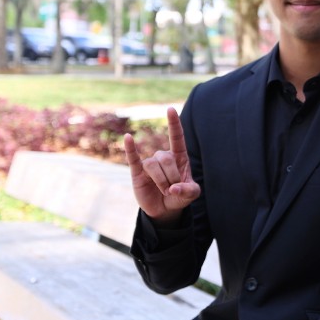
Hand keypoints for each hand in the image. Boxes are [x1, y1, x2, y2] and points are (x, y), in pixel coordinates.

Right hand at [124, 107, 200, 223]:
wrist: (165, 210)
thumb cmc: (180, 196)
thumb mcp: (191, 194)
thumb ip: (188, 191)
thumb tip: (174, 189)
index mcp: (179, 157)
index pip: (177, 137)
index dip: (174, 123)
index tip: (170, 109)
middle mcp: (163, 157)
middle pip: (166, 158)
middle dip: (171, 176)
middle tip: (173, 189)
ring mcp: (150, 164)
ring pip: (153, 165)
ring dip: (160, 181)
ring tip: (164, 191)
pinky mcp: (138, 173)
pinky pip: (133, 159)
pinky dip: (130, 148)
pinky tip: (128, 137)